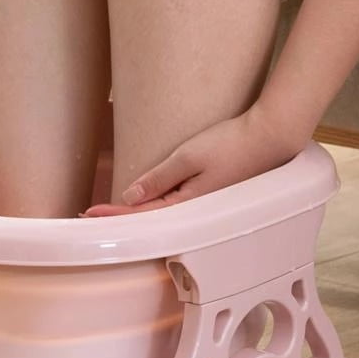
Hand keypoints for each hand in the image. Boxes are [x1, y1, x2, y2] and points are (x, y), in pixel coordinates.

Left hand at [80, 104, 303, 216]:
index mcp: (187, 205)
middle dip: (122, 218)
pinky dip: (156, 208)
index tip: (88, 213)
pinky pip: (177, 206)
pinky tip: (147, 204)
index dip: (113, 214)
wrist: (270, 137)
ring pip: (163, 215)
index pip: (141, 214)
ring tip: (113, 213)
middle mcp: (195, 211)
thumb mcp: (188, 157)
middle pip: (151, 220)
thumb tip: (130, 197)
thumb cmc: (230, 144)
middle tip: (92, 217)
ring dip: (138, 215)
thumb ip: (159, 178)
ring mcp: (205, 205)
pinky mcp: (211, 196)